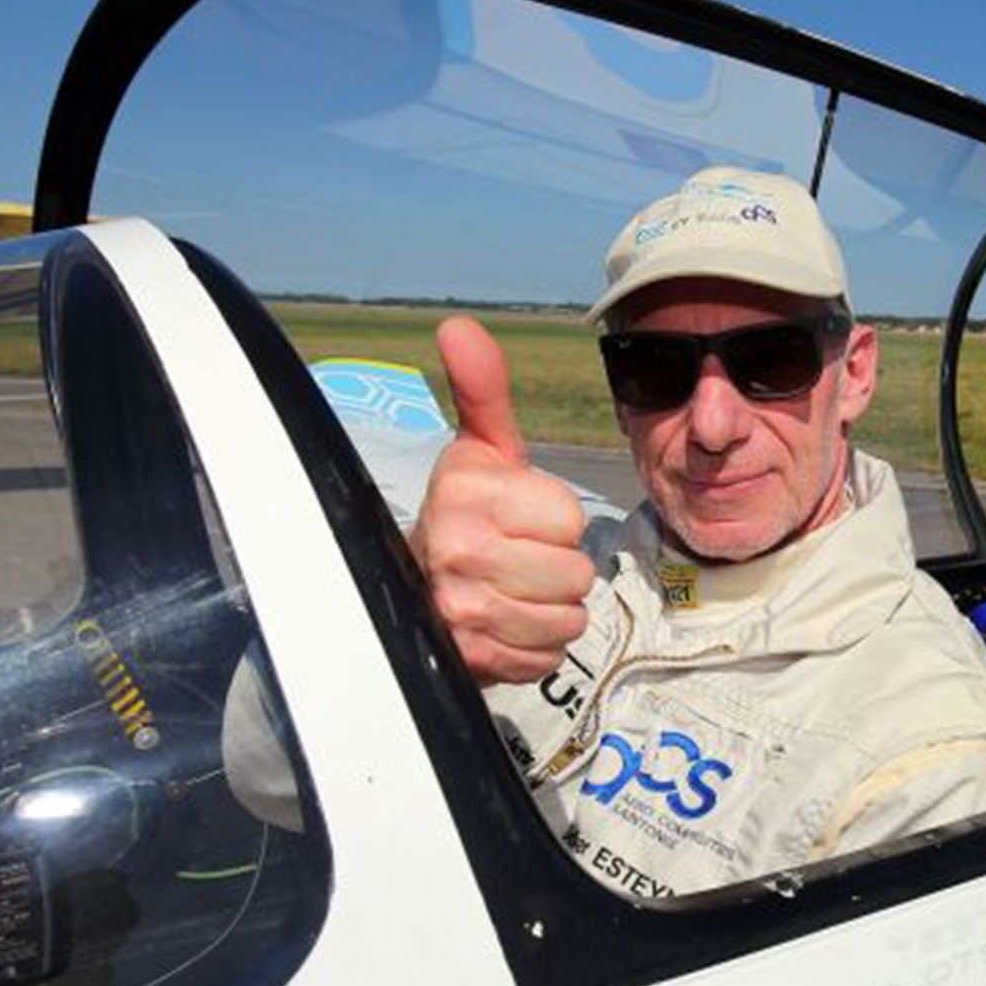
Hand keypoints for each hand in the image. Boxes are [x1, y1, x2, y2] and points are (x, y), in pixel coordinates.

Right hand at [408, 317, 592, 686]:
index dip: (553, 519)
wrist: (412, 592)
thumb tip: (458, 325)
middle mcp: (456, 549)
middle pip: (574, 573)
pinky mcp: (471, 659)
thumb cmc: (466, 514)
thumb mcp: (480, 449)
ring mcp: (461, 610)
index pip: (568, 517)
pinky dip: (533, 644)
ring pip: (566, 617)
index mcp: (464, 490)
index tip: (515, 517)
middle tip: (515, 558)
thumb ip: (483, 388)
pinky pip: (546, 654)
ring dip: (549, 608)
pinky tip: (504, 624)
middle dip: (556, 568)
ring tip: (510, 590)